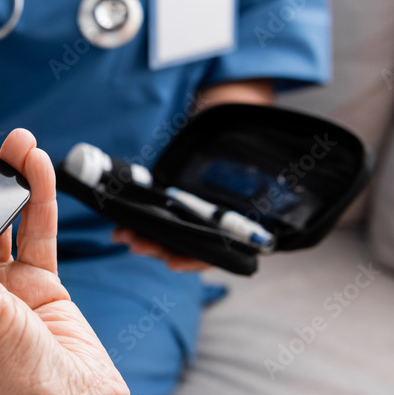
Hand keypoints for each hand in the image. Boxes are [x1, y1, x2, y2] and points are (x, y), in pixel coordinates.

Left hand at [116, 78, 275, 271]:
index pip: (216, 253)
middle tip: (137, 243)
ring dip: (144, 237)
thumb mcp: (256, 162)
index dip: (194, 259)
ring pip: (167, 238)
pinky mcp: (171, 207)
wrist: (233, 134)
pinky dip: (139, 225)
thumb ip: (258, 176)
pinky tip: (121, 227)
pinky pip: (155, 222)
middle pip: (184, 248)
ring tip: (122, 234)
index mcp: (236, 225)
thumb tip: (272, 183)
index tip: (171, 261)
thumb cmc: (247, 150)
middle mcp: (211, 227)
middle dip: (159, 247)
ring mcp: (190, 218)